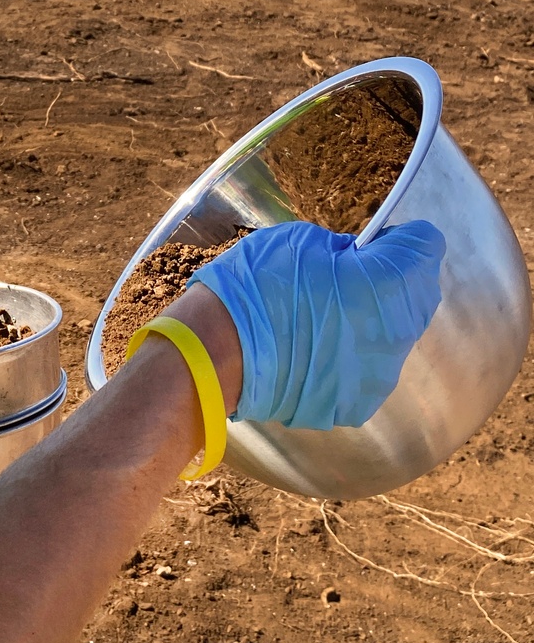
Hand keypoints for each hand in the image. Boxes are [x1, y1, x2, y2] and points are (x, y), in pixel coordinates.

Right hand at [186, 221, 445, 429]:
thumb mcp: (300, 240)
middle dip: (392, 280)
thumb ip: (345, 250)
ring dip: (372, 320)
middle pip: (418, 294)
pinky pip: (368, 369)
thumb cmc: (256, 287)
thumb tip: (360, 261)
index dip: (400, 238)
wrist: (217, 355)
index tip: (373, 243)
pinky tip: (313, 348)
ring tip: (323, 316)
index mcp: (389, 282)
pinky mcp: (358, 403)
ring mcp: (380, 374)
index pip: (426, 245)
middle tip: (345, 276)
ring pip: (393, 336)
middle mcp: (397, 332)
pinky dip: (350, 355)